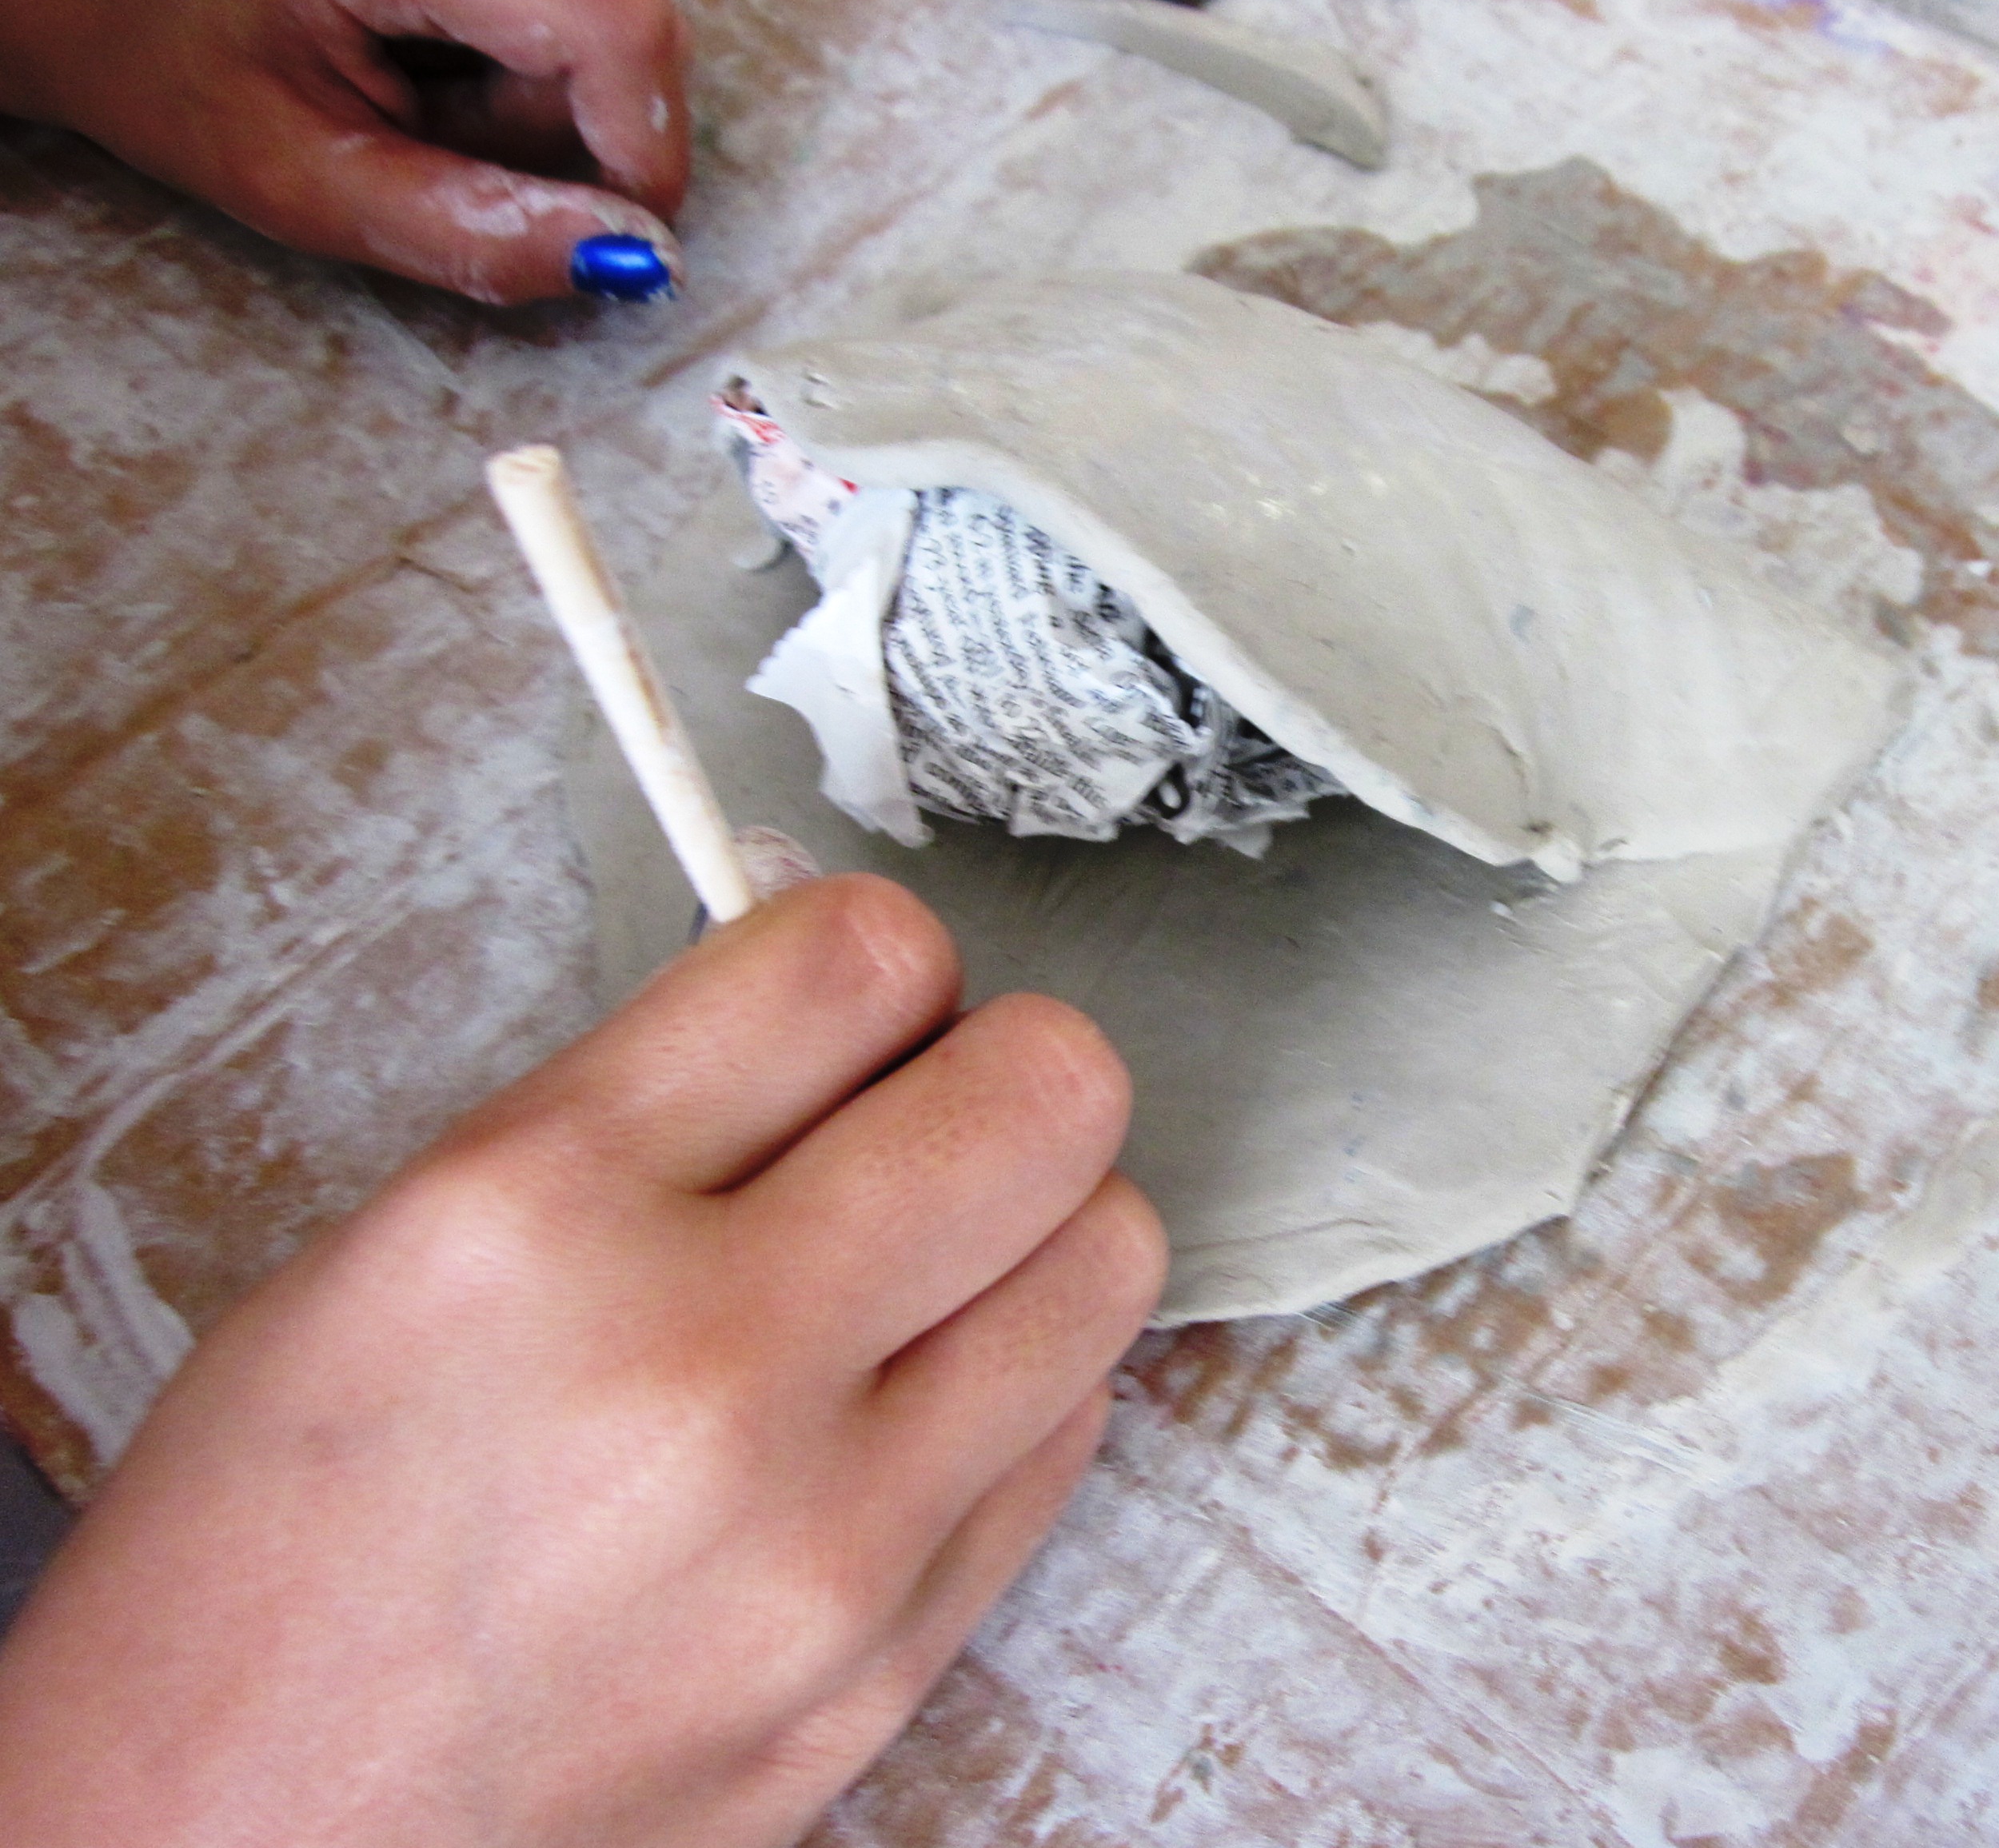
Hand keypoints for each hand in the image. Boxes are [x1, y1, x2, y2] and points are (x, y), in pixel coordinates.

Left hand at [0, 0, 691, 303]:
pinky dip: (521, 21)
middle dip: (563, 125)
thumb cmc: (145, 34)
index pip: (618, 28)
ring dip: (540, 74)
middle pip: (624, 19)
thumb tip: (625, 258)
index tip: (598, 239)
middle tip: (428, 137)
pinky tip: (424, 20)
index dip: (638, 155)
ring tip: (410, 70)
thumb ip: (465, 230)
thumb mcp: (292, 169)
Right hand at [0, 876, 1166, 1846]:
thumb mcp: (400, 1249)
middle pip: (1050, 1088)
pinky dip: (1014, 1390)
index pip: (855, 957)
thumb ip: (644, 1110)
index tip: (862, 994)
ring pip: (1108, 1258)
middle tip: (929, 1112)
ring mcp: (824, 1539)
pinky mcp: (892, 1665)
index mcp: (536, 1214)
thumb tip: (847, 1009)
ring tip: (925, 1269)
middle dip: (1003, 1066)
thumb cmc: (271, 1555)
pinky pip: (1071, 1437)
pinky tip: (901, 1411)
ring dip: (1036, 1228)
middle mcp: (702, 1365)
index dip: (878, 952)